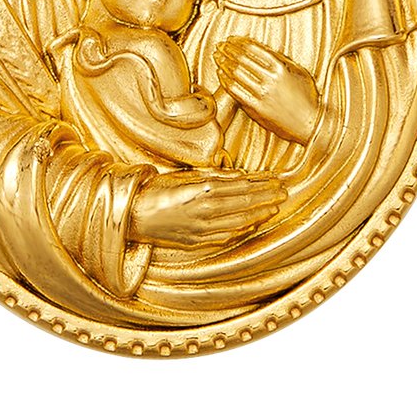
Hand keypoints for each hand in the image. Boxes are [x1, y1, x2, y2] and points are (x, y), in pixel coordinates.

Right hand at [126, 170, 283, 248]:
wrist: (133, 215)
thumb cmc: (155, 190)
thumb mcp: (183, 175)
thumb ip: (212, 176)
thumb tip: (239, 175)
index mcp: (202, 190)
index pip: (241, 186)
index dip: (260, 183)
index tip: (275, 179)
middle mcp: (206, 211)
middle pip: (244, 203)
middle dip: (266, 197)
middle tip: (283, 191)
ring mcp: (203, 229)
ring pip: (240, 220)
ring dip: (259, 212)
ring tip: (274, 206)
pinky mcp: (197, 241)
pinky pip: (227, 235)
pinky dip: (243, 227)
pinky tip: (253, 222)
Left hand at [215, 37, 320, 144]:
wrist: (310, 124)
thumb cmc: (307, 98)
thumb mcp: (299, 72)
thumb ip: (282, 60)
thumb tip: (263, 49)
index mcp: (281, 68)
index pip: (253, 49)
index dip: (239, 42)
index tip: (232, 39)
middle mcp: (270, 80)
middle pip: (242, 59)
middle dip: (228, 50)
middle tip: (220, 45)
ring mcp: (262, 94)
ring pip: (236, 73)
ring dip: (223, 62)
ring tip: (217, 57)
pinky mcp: (256, 108)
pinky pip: (235, 91)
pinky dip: (225, 80)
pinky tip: (221, 74)